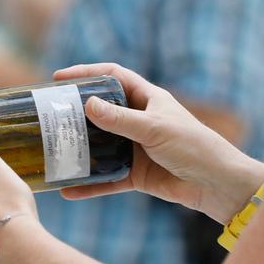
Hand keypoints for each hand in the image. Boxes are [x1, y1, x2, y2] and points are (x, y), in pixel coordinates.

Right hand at [53, 63, 263, 221]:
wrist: (217, 185)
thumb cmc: (194, 147)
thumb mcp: (155, 129)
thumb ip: (120, 119)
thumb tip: (87, 104)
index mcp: (147, 99)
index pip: (112, 77)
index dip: (86, 73)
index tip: (58, 77)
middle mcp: (139, 121)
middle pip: (100, 111)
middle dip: (73, 113)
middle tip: (46, 115)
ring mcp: (136, 148)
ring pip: (100, 146)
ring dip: (78, 150)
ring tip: (50, 151)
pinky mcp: (136, 174)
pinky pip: (106, 179)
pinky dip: (89, 185)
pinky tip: (68, 190)